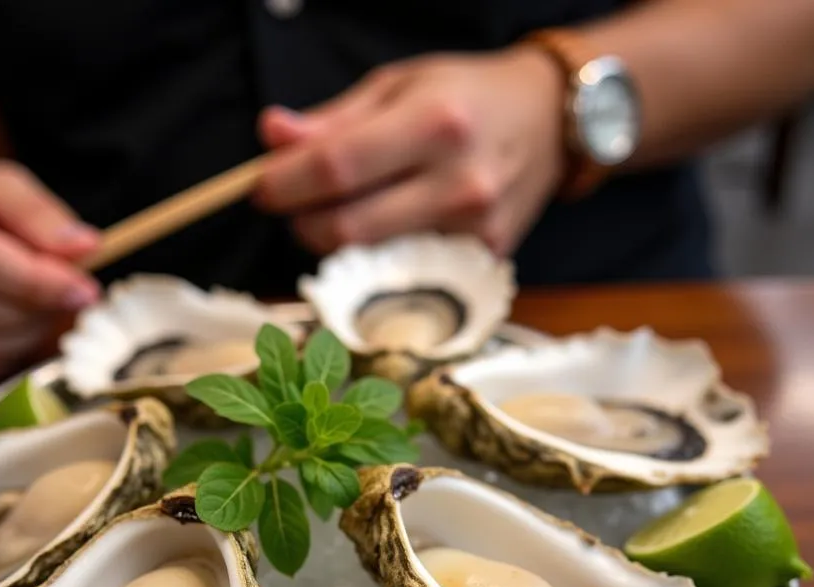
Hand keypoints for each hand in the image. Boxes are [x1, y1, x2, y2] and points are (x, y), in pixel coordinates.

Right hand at [0, 157, 101, 378]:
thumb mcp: (2, 185)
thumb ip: (42, 215)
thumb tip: (85, 248)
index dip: (34, 281)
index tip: (84, 291)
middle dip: (34, 309)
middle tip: (68, 295)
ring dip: (25, 332)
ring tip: (42, 304)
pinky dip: (7, 349)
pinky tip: (17, 322)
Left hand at [256, 46, 565, 256]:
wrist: (551, 124)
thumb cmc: (468, 96)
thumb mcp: (400, 85)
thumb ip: (333, 120)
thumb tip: (271, 138)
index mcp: (434, 122)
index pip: (336, 169)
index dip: (285, 185)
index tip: (262, 187)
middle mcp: (458, 183)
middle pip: (346, 230)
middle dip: (302, 222)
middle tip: (297, 204)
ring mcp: (472, 232)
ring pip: (370, 262)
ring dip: (337, 244)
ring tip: (345, 211)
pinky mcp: (480, 263)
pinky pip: (404, 274)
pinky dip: (378, 258)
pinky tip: (388, 228)